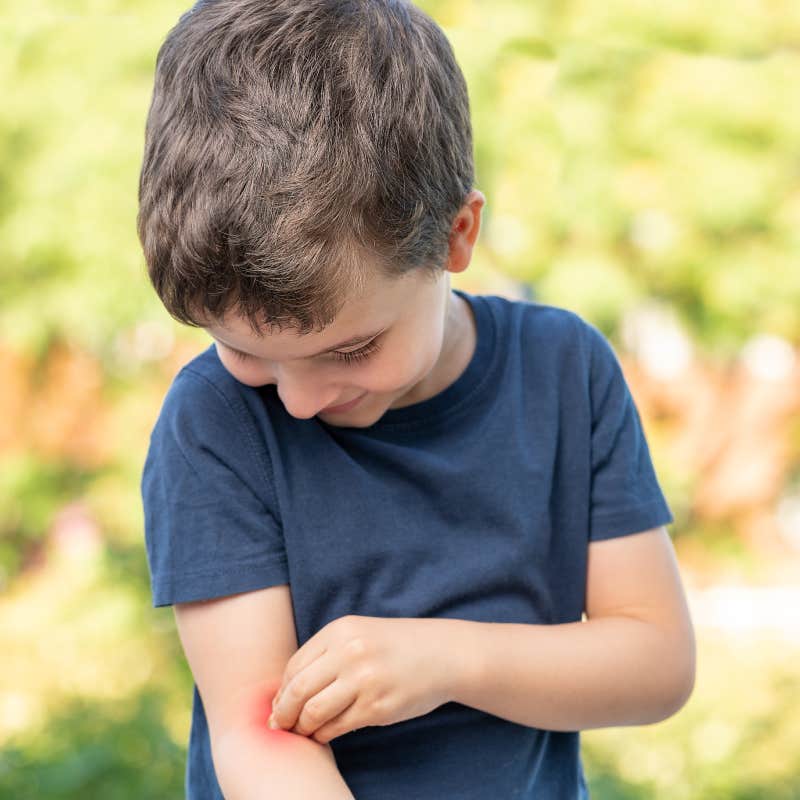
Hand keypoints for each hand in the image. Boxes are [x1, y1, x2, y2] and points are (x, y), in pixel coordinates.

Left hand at [268, 615, 452, 743]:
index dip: (282, 691)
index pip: (295, 666)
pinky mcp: (378, 707)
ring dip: (302, 727)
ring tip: (303, 730)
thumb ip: (325, 655)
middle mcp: (350, 652)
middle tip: (280, 725)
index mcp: (340, 631)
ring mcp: (364, 681)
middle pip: (298, 690)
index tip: (279, 705)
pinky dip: (324, 734)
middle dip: (283, 714)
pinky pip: (337, 727)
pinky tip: (324, 733)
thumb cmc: (393, 647)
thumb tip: (285, 693)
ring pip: (313, 712)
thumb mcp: (357, 635)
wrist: (441, 654)